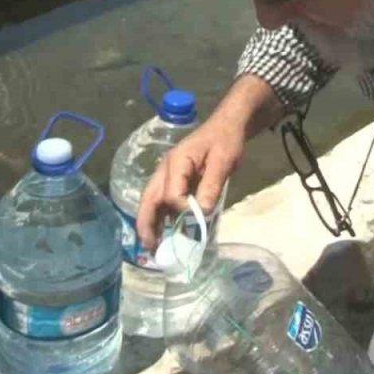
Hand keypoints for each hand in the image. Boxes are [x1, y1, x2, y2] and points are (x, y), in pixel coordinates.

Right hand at [135, 119, 243, 251]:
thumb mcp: (223, 161)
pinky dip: (161, 216)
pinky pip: (163, 200)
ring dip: (150, 222)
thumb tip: (202, 211)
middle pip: (149, 198)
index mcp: (176, 162)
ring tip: (153, 245)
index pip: (171, 193)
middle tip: (149, 246)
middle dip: (146, 222)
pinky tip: (165, 231)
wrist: (227, 126)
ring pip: (152, 201)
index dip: (183, 209)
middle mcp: (166, 169)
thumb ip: (212, 185)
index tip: (200, 216)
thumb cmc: (225, 141)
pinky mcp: (175, 180)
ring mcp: (168, 174)